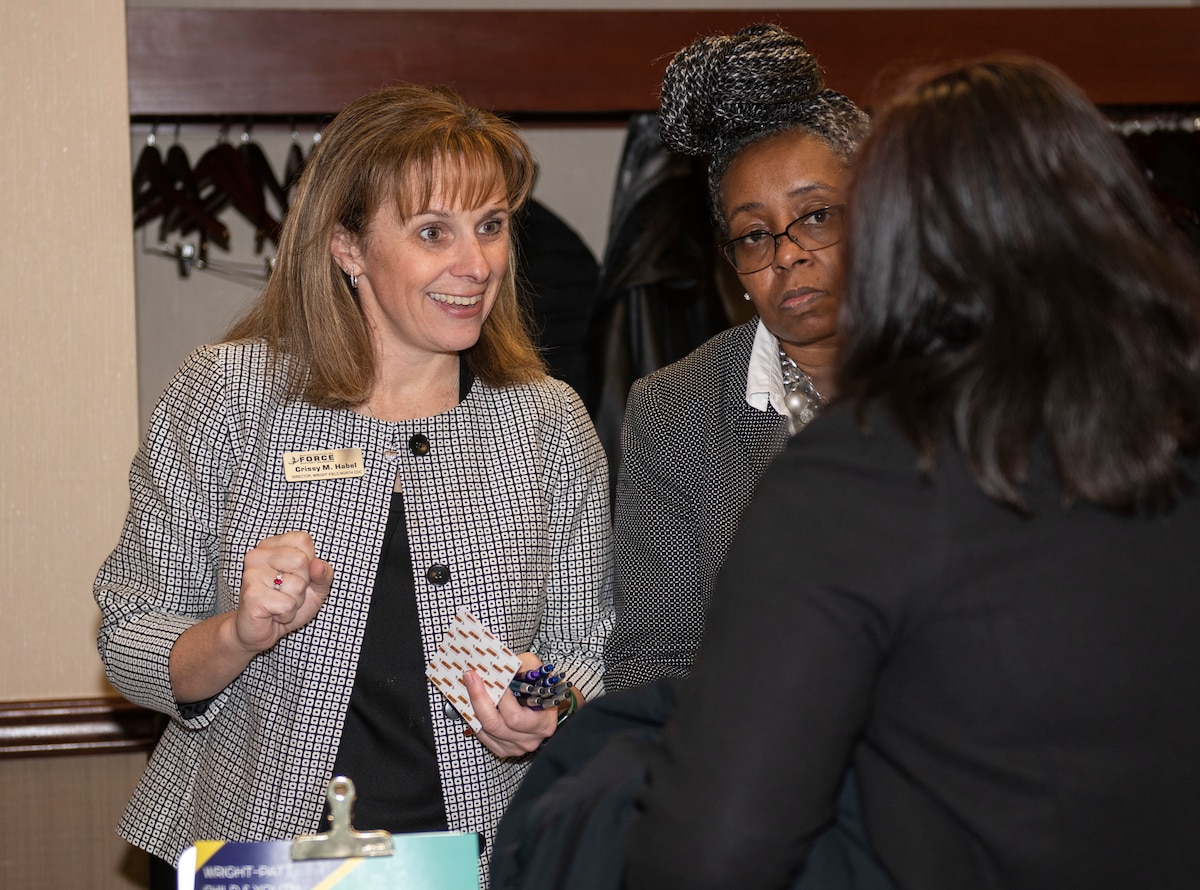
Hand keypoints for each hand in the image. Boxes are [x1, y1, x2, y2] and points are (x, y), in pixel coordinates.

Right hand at [235, 531, 332, 654]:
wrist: (263, 631)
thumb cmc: (288, 603)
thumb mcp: (316, 587)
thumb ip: (324, 574)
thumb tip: (318, 564)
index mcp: (272, 545)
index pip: (303, 540)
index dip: (309, 562)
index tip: (294, 575)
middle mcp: (258, 554)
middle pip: (302, 561)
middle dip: (302, 584)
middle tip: (286, 592)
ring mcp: (252, 574)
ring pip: (297, 585)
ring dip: (295, 601)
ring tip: (279, 603)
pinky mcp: (251, 595)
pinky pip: (288, 605)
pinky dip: (287, 614)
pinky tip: (273, 613)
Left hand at [464, 651, 556, 757]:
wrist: (544, 705)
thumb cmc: (540, 686)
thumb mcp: (538, 670)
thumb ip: (523, 665)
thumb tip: (500, 664)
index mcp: (542, 723)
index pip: (515, 716)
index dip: (499, 697)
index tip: (486, 677)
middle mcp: (530, 739)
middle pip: (495, 725)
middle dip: (479, 700)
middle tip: (470, 678)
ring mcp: (516, 747)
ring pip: (486, 731)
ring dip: (474, 708)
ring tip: (468, 687)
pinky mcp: (504, 750)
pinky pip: (483, 737)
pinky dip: (475, 720)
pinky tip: (474, 704)